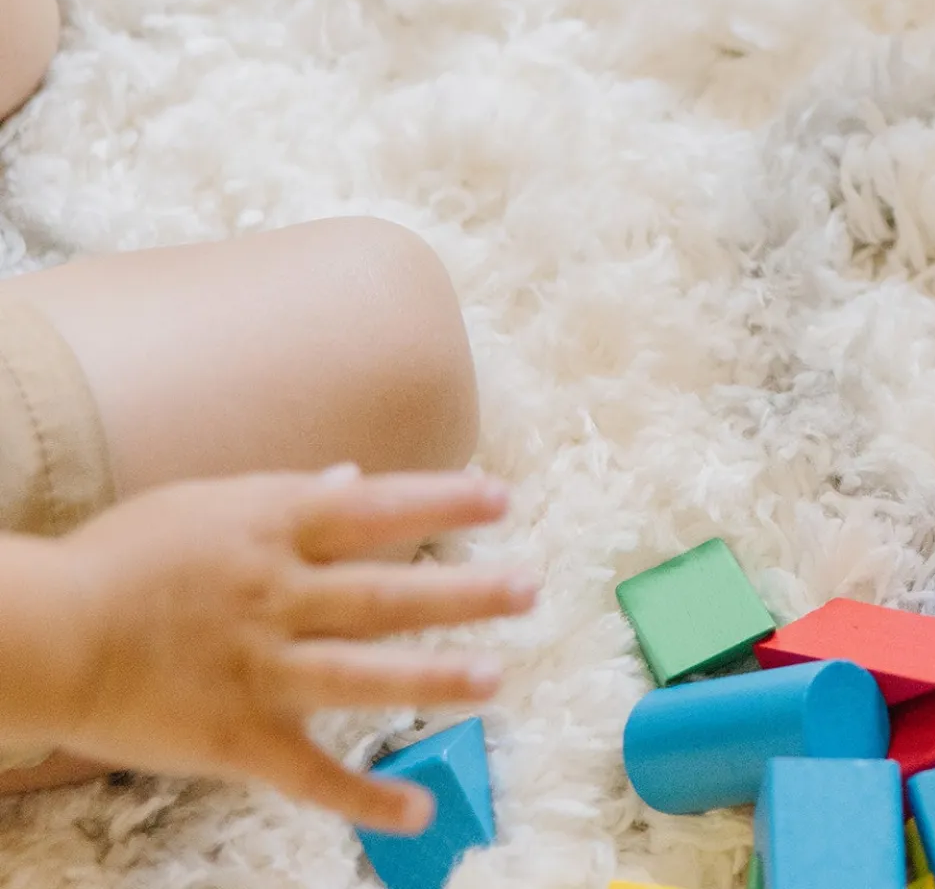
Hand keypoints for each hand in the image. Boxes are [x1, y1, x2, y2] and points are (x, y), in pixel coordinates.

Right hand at [30, 466, 534, 830]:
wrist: (44, 633)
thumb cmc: (120, 557)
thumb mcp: (207, 504)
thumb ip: (288, 495)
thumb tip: (354, 477)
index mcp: (274, 530)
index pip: (379, 509)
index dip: (444, 503)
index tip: (500, 500)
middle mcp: (279, 596)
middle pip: (389, 592)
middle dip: (466, 591)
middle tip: (530, 588)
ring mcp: (261, 668)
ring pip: (367, 675)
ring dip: (437, 678)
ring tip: (497, 677)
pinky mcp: (238, 736)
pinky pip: (314, 774)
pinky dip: (368, 799)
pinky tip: (419, 813)